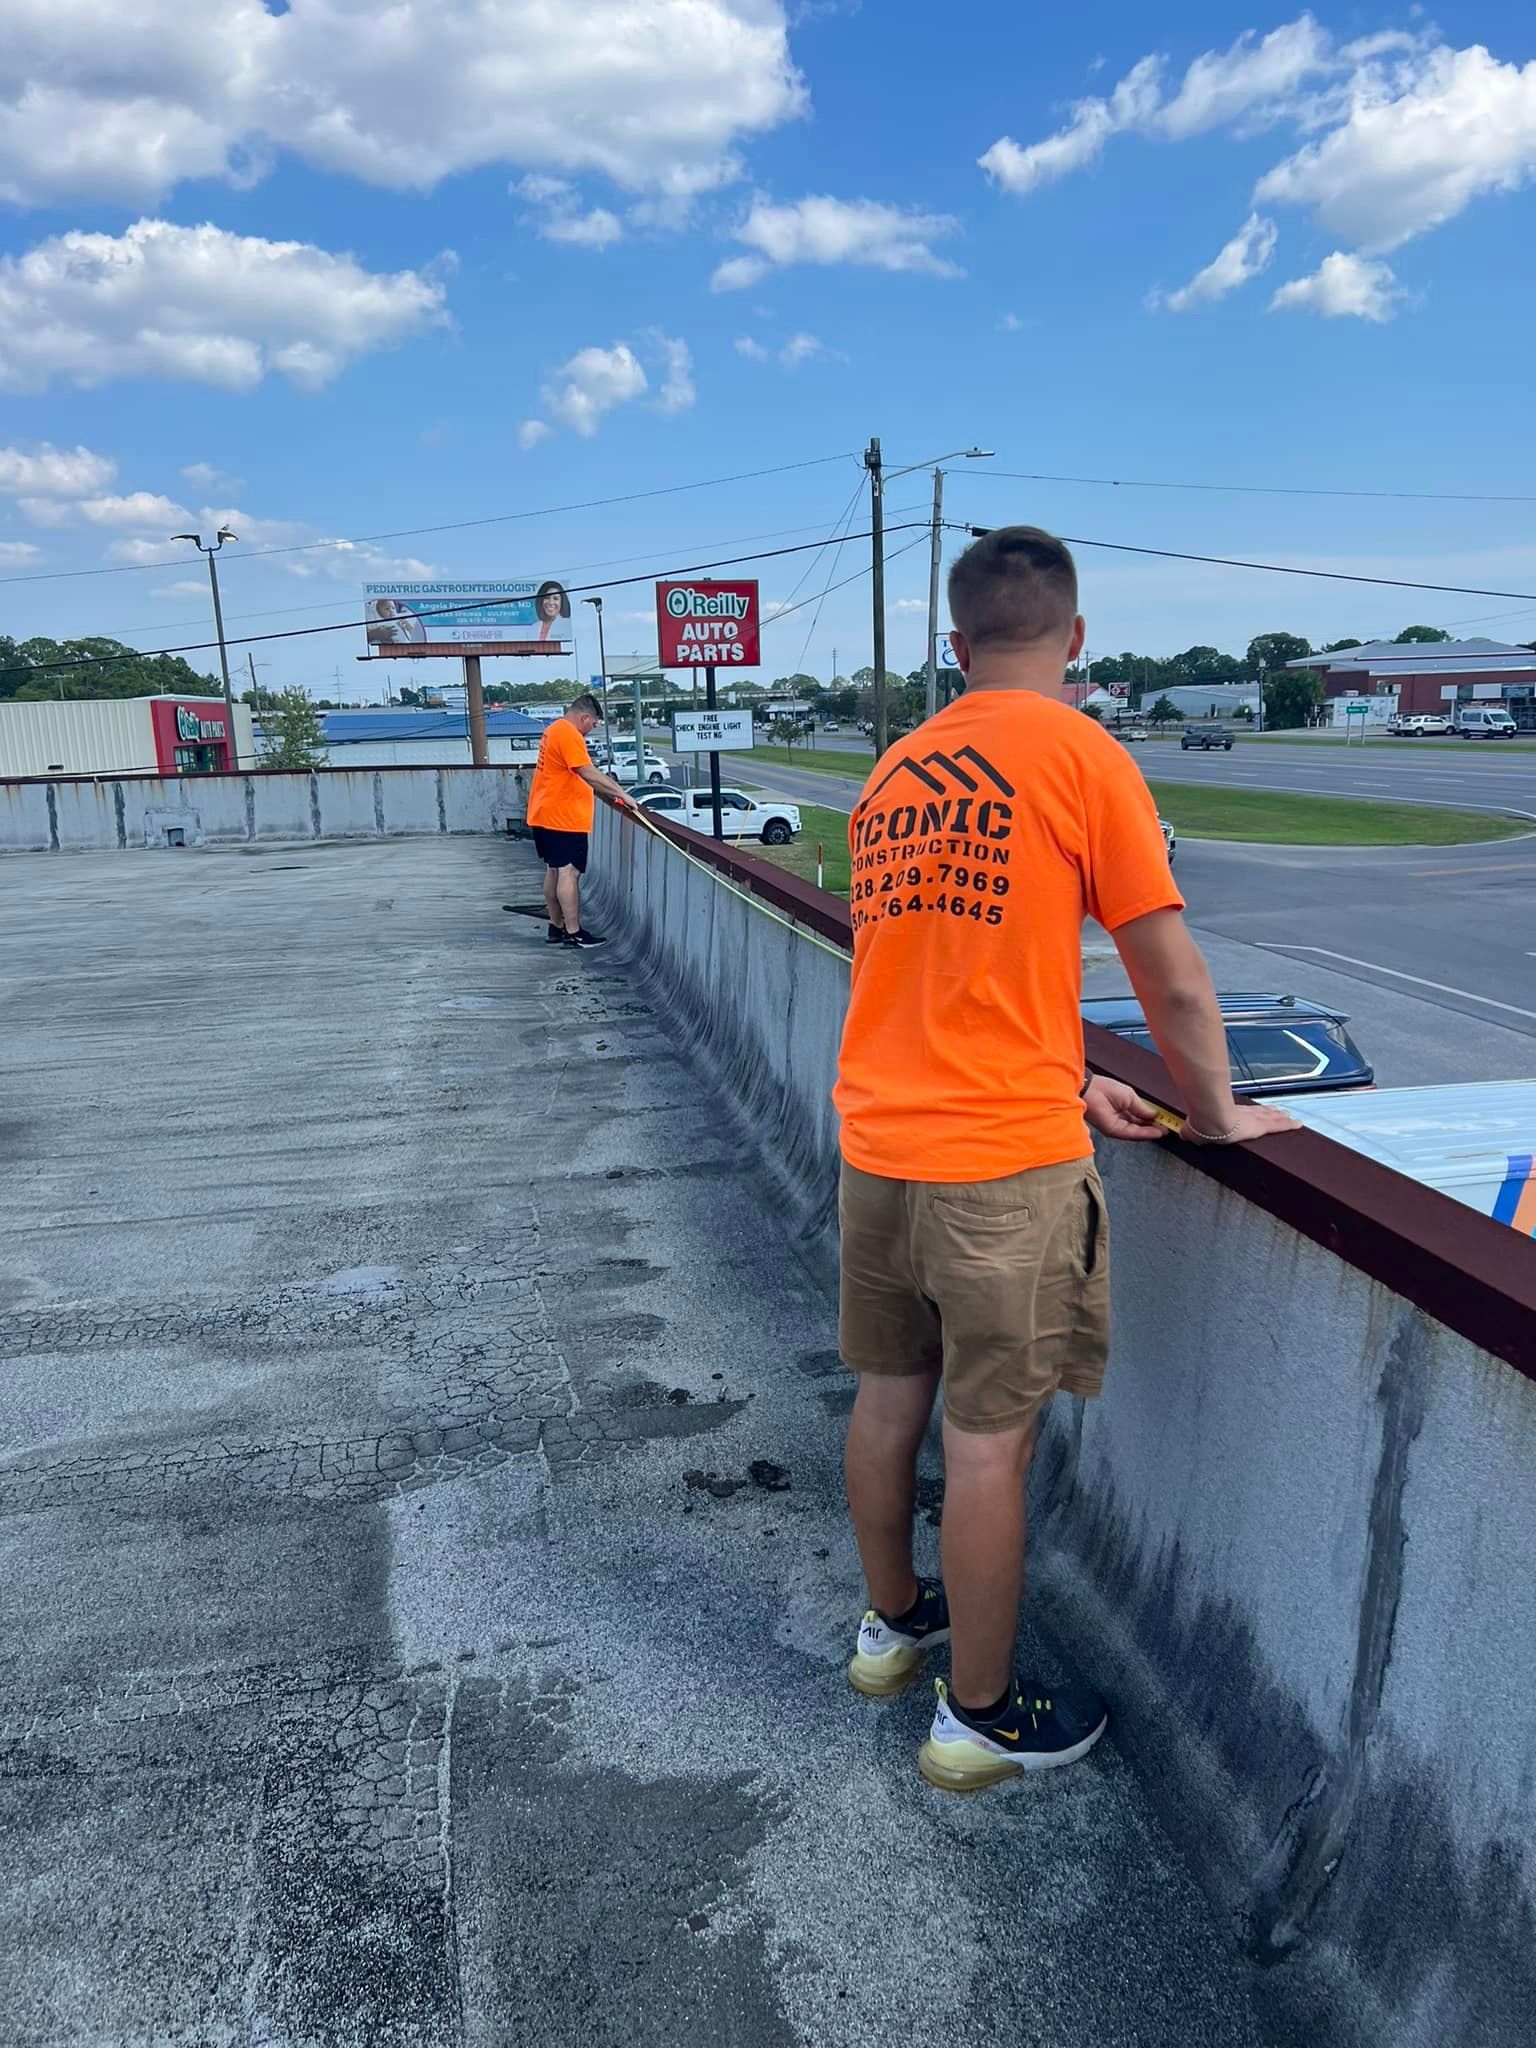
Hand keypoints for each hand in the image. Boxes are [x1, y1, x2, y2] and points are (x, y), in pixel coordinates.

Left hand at [1083, 1075, 1167, 1142]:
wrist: (1090, 1089)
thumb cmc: (1105, 1088)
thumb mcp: (1130, 1097)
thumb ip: (1142, 1108)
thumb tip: (1155, 1115)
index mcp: (1124, 1108)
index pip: (1141, 1118)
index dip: (1154, 1120)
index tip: (1166, 1121)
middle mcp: (1121, 1119)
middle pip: (1141, 1127)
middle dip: (1155, 1128)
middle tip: (1168, 1128)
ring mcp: (1117, 1126)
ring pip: (1138, 1132)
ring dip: (1152, 1132)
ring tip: (1165, 1131)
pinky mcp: (1114, 1130)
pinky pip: (1132, 1133)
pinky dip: (1145, 1133)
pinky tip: (1156, 1132)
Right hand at [1181, 1102, 1301, 1144]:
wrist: (1210, 1119)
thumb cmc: (1201, 1124)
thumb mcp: (1191, 1131)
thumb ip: (1190, 1133)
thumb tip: (1182, 1135)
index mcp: (1227, 1116)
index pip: (1243, 1114)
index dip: (1252, 1112)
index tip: (1258, 1111)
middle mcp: (1243, 1114)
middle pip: (1260, 1113)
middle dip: (1269, 1113)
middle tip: (1279, 1112)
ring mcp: (1253, 1119)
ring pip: (1271, 1118)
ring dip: (1281, 1117)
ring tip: (1289, 1117)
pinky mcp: (1261, 1127)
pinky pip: (1279, 1125)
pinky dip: (1289, 1125)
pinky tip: (1298, 1124)